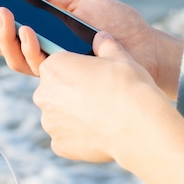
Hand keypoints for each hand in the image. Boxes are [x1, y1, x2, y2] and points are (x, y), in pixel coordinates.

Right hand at [0, 0, 183, 96]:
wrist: (145, 47)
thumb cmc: (116, 24)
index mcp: (42, 32)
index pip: (5, 25)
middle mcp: (42, 51)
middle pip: (1, 42)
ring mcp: (51, 65)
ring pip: (13, 56)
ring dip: (2, 35)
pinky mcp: (64, 76)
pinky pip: (37, 65)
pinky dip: (28, 47)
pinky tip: (26, 29)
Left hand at [33, 31, 170, 162]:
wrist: (139, 125)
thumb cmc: (129, 86)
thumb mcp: (120, 56)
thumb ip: (106, 45)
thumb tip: (101, 38)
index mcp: (54, 67)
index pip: (56, 65)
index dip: (74, 70)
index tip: (91, 75)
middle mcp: (44, 94)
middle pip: (54, 91)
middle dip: (71, 93)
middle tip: (97, 95)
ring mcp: (50, 122)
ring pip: (58, 115)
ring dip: (73, 115)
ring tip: (101, 115)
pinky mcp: (59, 145)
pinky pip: (66, 137)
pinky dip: (78, 136)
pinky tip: (99, 132)